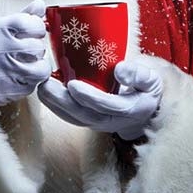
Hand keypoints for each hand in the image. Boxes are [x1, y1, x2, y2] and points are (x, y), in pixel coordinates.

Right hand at [0, 0, 50, 105]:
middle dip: (36, 49)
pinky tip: (20, 76)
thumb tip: (40, 4)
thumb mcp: (2, 26)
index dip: (37, 28)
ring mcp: (1, 71)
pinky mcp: (4, 91)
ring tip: (29, 64)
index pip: (33, 24)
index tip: (32, 32)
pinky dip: (30, 83)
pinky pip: (32, 87)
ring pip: (40, 70)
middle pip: (37, 48)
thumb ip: (24, 15)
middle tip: (27, 51)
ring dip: (38, 67)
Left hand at [37, 59, 162, 140]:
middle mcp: (111, 122)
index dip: (89, 97)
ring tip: (39, 85)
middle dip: (60, 101)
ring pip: (72, 118)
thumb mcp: (153, 79)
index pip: (106, 106)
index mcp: (130, 110)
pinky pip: (69, 115)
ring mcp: (98, 123)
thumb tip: (120, 70)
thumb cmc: (148, 89)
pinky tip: (44, 90)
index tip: (73, 84)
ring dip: (53, 103)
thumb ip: (139, 74)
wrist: (147, 109)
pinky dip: (55, 104)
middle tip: (44, 84)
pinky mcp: (88, 119)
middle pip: (82, 115)